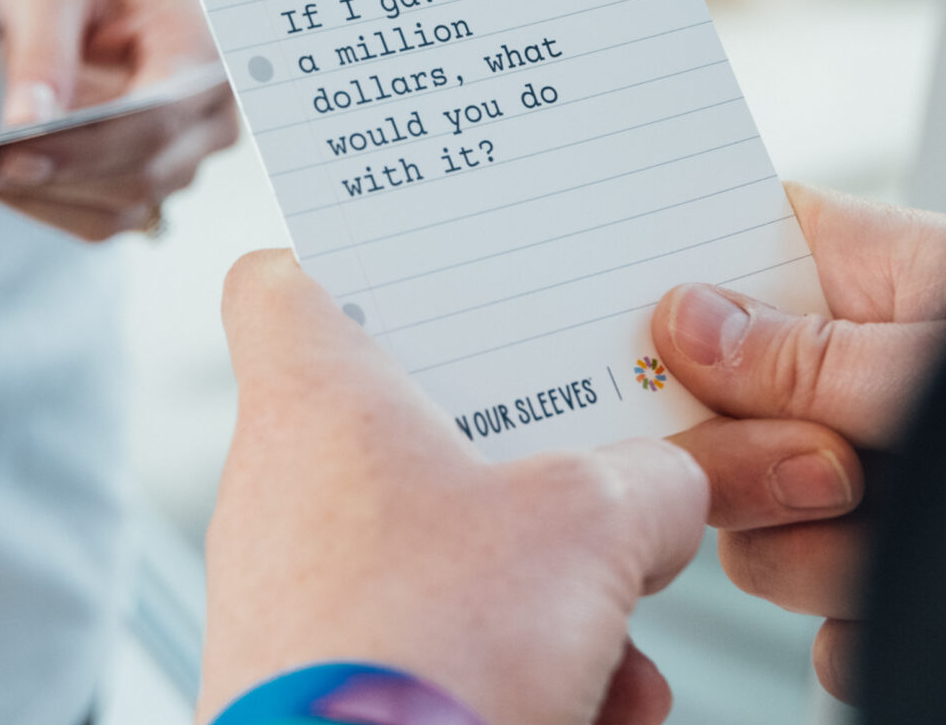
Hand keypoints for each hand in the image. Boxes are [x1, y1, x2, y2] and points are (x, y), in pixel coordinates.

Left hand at [0, 0, 236, 240]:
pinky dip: (44, 203)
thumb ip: (43, 51)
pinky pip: (105, 214)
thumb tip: (25, 127)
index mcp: (205, 48)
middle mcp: (213, 110)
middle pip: (138, 171)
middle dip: (46, 174)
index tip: (9, 154)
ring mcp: (190, 151)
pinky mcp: (154, 175)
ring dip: (37, 195)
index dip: (83, 146)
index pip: (154, 117)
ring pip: (120, 205)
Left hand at [202, 251, 709, 724]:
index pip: (281, 282)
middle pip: (400, 428)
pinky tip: (591, 705)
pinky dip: (504, 666)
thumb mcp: (590, 531)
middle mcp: (277, 489)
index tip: (432, 280)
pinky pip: (420, 641)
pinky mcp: (310, 681)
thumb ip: (650, 483)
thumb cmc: (430, 650)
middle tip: (599, 476)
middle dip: (519, 466)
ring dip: (535, 588)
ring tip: (614, 637)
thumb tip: (668, 488)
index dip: (352, 266)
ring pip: (430, 552)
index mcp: (313, 401)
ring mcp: (287, 594)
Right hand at [652, 183, 945, 700]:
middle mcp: (838, 374)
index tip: (646, 341)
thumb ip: (811, 353)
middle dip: (766, 468)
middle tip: (845, 470)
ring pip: (756, 537)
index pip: (715, 248)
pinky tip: (928, 586)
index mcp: (850, 271)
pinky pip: (815, 628)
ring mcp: (858, 481)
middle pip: (711, 426)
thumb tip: (683, 320)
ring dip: (828, 556)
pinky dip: (864, 627)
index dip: (665, 284)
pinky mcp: (883, 579)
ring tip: (922, 527)